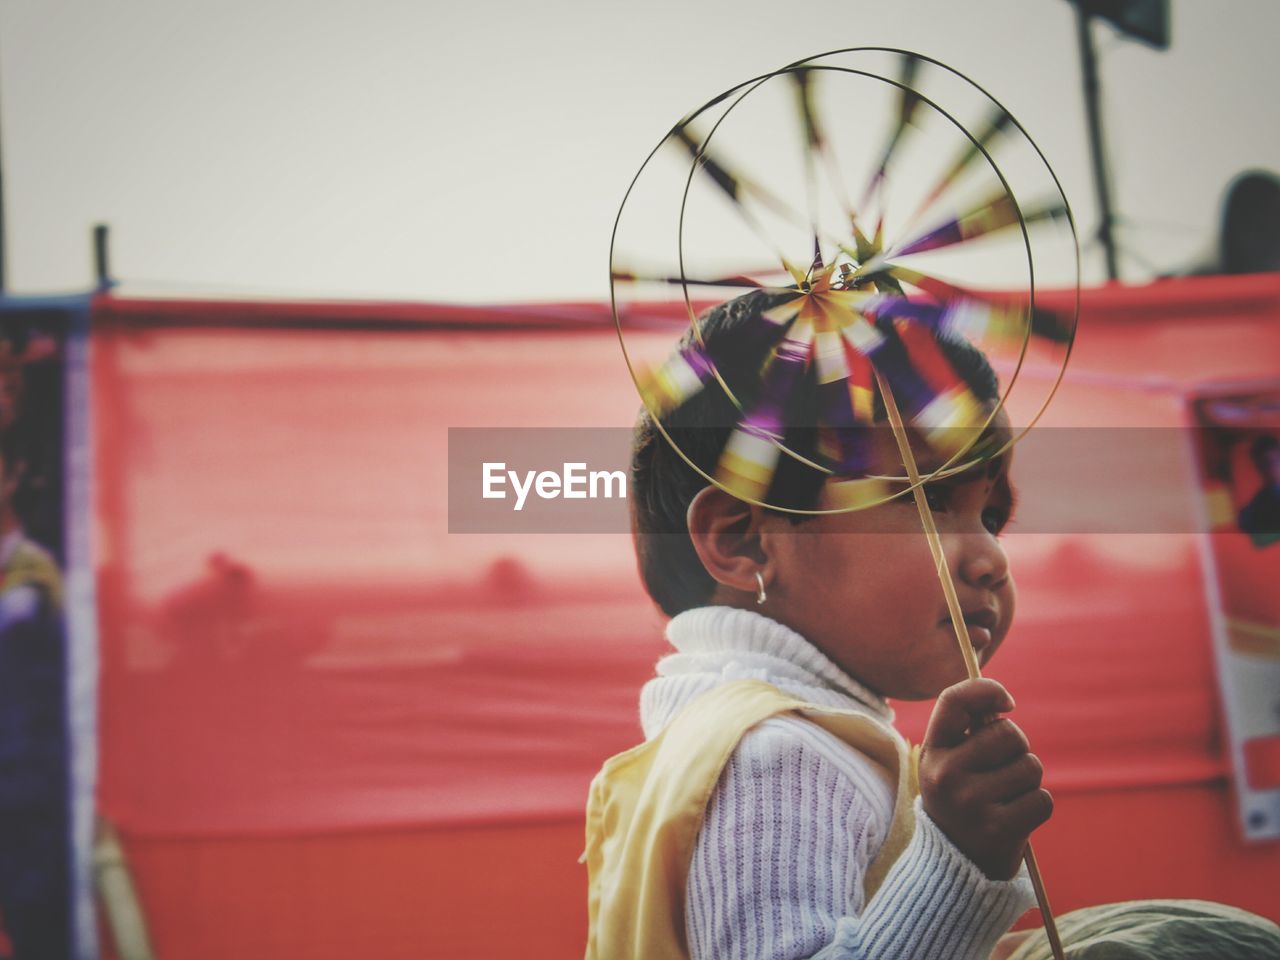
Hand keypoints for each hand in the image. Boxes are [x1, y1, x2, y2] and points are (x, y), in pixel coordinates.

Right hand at [919, 678, 1052, 879]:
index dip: (986, 690)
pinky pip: (1042, 799)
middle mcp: (946, 774)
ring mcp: (971, 802)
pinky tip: (1016, 819)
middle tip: (1002, 771)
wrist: (956, 867)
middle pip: (1008, 734)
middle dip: (1018, 749)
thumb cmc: (962, 800)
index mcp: (931, 752)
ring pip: (1030, 767)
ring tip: (1006, 798)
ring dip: (1029, 781)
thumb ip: (969, 732)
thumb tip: (1003, 702)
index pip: (954, 700)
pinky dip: (1037, 807)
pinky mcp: (998, 828)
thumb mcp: (950, 764)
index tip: (1007, 702)